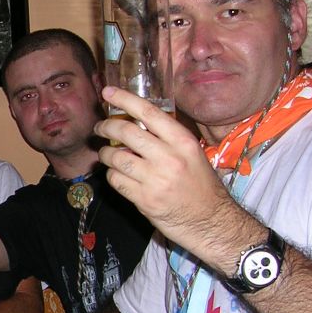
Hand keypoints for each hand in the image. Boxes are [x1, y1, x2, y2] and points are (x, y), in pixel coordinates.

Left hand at [97, 87, 238, 257]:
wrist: (211, 221)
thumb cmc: (201, 186)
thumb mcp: (192, 154)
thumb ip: (167, 139)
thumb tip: (135, 123)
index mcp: (183, 142)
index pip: (149, 113)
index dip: (125, 99)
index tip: (107, 92)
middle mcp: (169, 157)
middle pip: (126, 132)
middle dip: (106, 127)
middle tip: (100, 128)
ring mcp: (155, 179)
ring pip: (115, 157)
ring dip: (105, 154)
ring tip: (106, 154)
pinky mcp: (144, 199)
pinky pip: (115, 180)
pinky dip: (112, 175)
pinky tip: (117, 174)